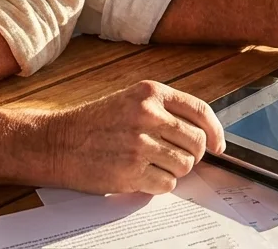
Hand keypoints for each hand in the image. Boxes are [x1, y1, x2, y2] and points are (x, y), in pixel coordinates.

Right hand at [43, 81, 224, 194]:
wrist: (58, 142)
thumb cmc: (94, 124)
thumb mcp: (130, 101)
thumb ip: (164, 111)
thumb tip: (203, 135)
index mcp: (150, 93)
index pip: (200, 111)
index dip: (215, 131)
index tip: (218, 145)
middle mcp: (147, 115)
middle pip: (197, 142)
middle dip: (193, 155)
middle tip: (177, 158)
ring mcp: (140, 144)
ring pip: (185, 165)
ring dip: (174, 170)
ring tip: (152, 164)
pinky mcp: (131, 170)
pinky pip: (167, 184)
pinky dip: (159, 184)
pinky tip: (142, 175)